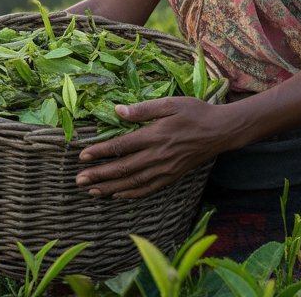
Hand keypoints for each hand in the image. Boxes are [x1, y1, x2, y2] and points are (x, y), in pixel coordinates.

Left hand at [74, 97, 233, 198]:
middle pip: (122, 169)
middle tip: (79, 180)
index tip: (82, 156)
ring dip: (110, 188)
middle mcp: (157, 156)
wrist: (221, 131)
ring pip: (132, 183)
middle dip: (99, 175)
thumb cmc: (195, 113)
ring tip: (92, 191)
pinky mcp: (172, 176)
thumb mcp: (170, 103)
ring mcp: (165, 169)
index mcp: (154, 135)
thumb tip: (118, 111)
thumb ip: (143, 109)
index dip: (100, 153)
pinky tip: (118, 196)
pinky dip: (131, 194)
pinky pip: (148, 189)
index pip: (120, 147)